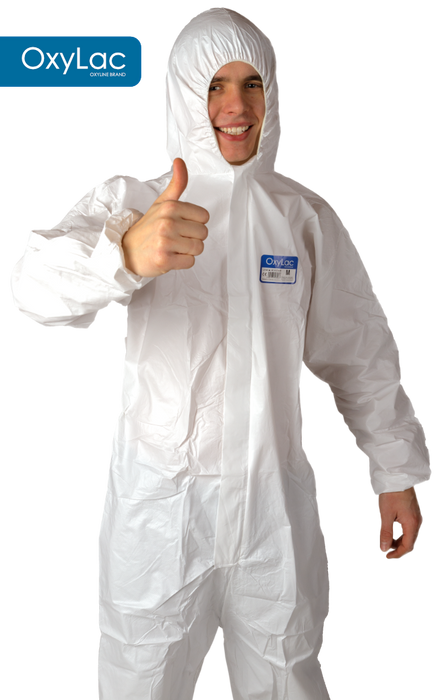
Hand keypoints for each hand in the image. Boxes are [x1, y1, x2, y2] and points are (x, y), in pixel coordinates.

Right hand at [121, 158, 208, 276]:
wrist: (126, 251)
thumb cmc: (148, 228)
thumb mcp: (161, 203)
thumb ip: (177, 184)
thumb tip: (180, 161)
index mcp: (170, 207)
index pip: (204, 217)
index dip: (194, 223)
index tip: (180, 225)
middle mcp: (168, 222)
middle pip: (203, 233)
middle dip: (192, 238)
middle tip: (175, 238)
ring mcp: (165, 241)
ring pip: (198, 248)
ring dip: (188, 251)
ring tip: (173, 247)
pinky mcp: (164, 259)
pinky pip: (190, 262)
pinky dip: (182, 262)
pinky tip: (170, 257)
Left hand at [375, 486, 425, 561]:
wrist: (398, 474)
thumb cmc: (391, 492)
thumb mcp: (385, 514)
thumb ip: (386, 533)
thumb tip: (384, 549)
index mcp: (412, 524)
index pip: (406, 548)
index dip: (395, 555)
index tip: (384, 557)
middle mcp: (419, 523)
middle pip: (412, 545)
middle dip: (399, 552)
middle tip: (385, 554)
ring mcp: (420, 518)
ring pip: (412, 539)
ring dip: (400, 544)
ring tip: (387, 545)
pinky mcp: (417, 513)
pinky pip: (412, 530)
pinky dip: (403, 536)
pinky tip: (393, 535)